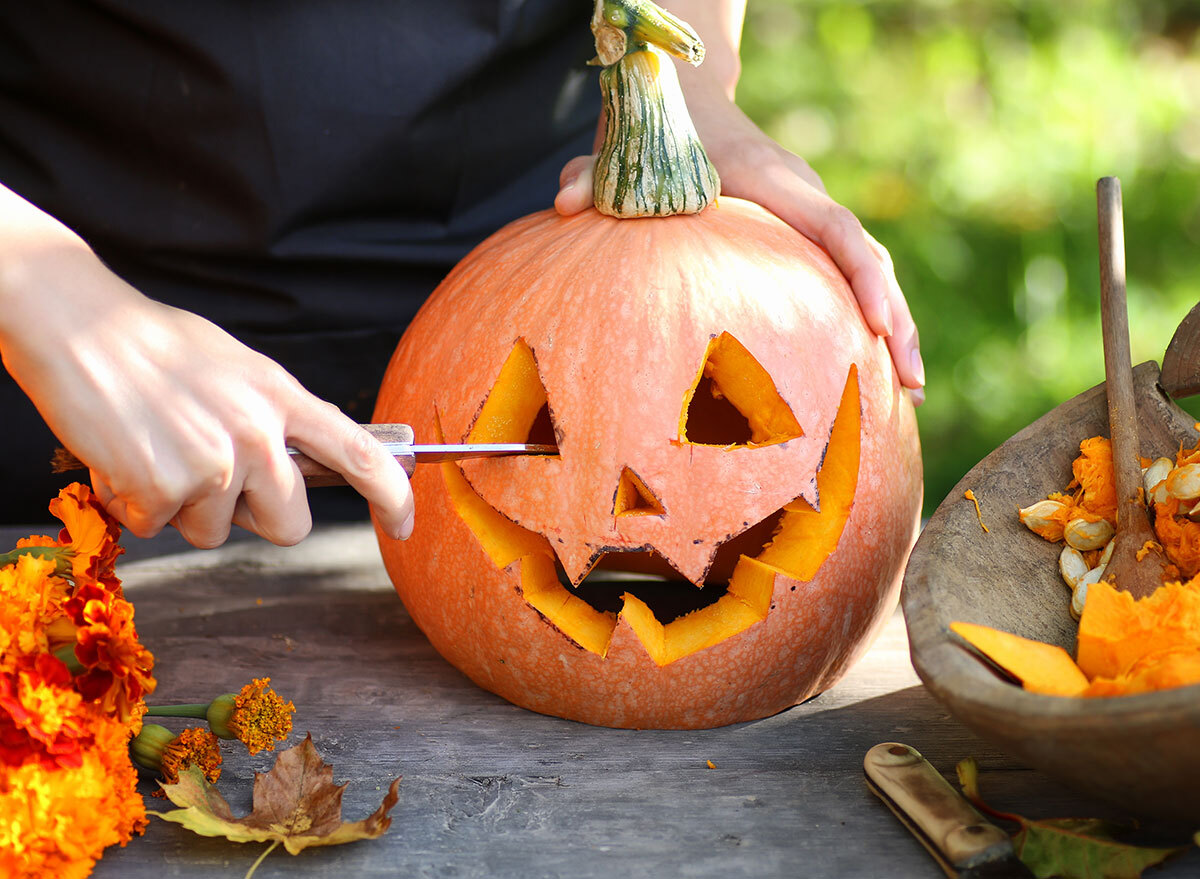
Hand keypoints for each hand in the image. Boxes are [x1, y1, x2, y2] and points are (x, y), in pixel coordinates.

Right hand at [0, 217, 414, 547]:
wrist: (77, 326)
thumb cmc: (154, 346)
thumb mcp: (238, 370)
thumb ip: (275, 416)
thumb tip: (303, 461)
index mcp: (282, 398)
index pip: (361, 455)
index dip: (393, 496)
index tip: (405, 525)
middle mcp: (258, 435)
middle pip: (290, 524)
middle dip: (254, 516)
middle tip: (211, 476)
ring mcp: (213, 464)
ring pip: (215, 532)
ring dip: (184, 507)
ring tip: (157, 448)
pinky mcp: (163, 489)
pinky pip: (159, 527)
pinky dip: (136, 503)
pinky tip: (124, 455)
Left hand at [555, 80, 923, 403]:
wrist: (688, 103)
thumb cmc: (659, 136)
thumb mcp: (623, 152)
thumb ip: (594, 177)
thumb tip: (561, 204)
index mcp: (774, 182)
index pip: (836, 228)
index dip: (864, 275)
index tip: (880, 324)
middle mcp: (804, 196)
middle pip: (869, 258)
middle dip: (896, 319)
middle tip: (911, 385)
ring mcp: (810, 215)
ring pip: (868, 270)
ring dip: (894, 328)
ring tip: (909, 395)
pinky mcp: (804, 235)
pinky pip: (845, 276)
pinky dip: (864, 317)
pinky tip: (868, 371)